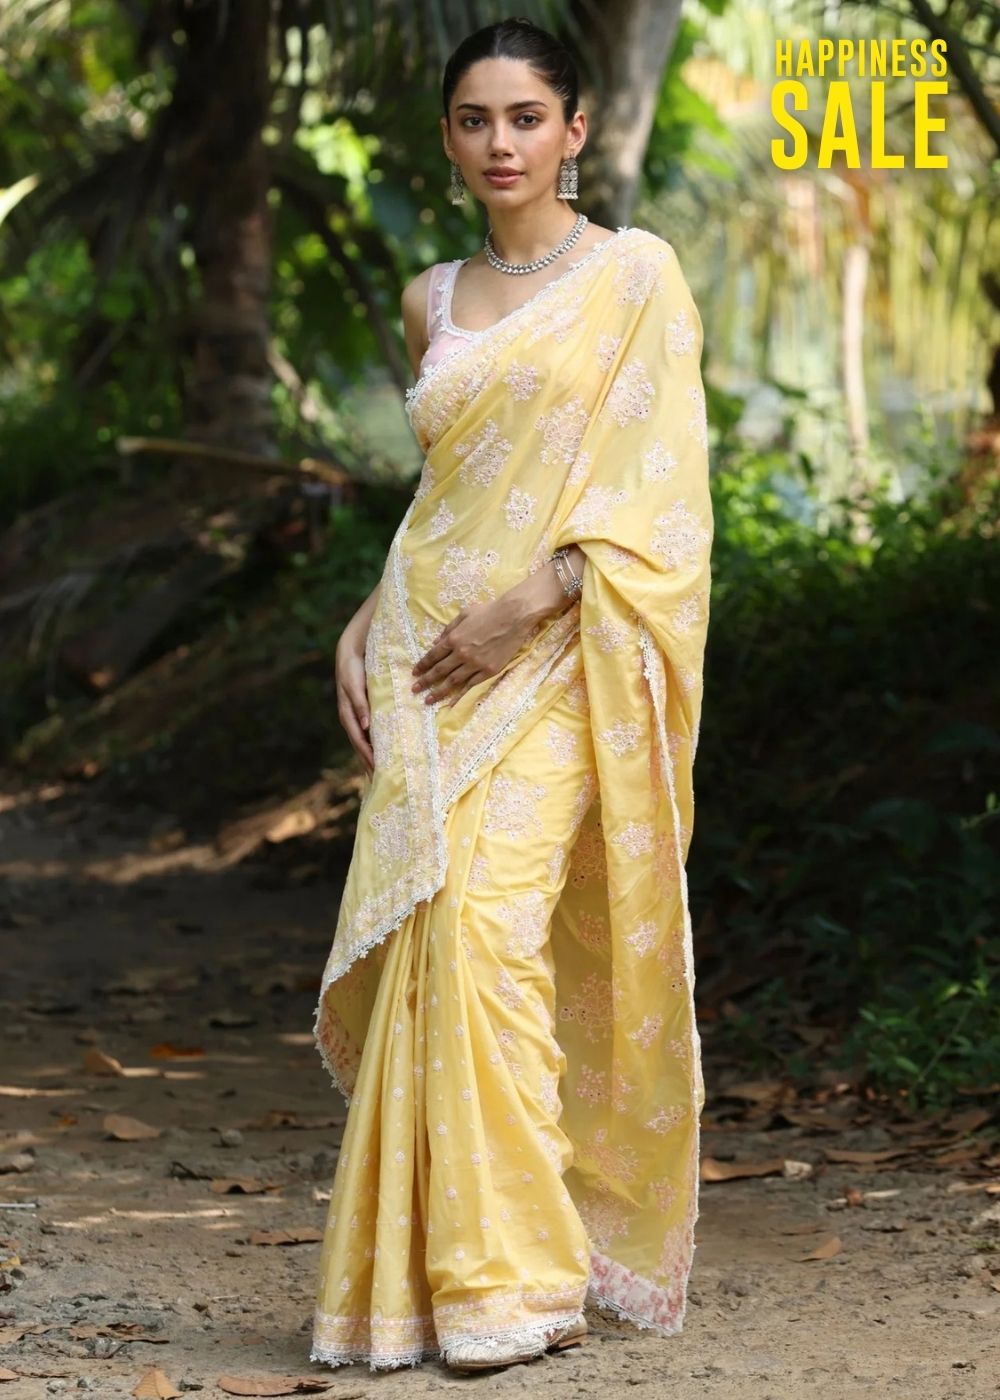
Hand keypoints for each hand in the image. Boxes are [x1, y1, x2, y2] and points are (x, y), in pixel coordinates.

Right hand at [335, 633, 373, 776]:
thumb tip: (365, 727)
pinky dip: (375, 745)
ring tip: (384, 773)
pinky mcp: (364, 713)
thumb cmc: (352, 669)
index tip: (377, 771)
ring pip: (365, 743)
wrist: (350, 653)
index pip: (359, 741)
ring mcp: (357, 718)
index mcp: (348, 715)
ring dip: (373, 758)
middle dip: (370, 764)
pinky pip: (370, 733)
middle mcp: (352, 720)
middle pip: (361, 747)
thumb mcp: (354, 685)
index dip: (367, 757)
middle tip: (382, 782)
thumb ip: (360, 704)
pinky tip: (384, 752)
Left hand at [410, 595, 537, 707]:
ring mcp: (475, 664)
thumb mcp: (465, 614)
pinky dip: (461, 694)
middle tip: (415, 690)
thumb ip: (449, 629)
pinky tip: (452, 701)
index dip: (422, 665)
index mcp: (454, 638)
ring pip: (453, 681)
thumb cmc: (489, 611)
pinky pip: (472, 684)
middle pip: (439, 671)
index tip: (414, 673)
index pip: (433, 655)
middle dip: (425, 681)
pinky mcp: (489, 670)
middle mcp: (461, 653)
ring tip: (429, 699)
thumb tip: (436, 642)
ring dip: (439, 691)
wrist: (514, 616)